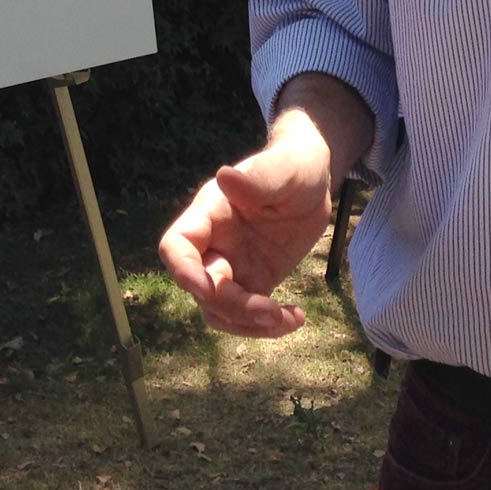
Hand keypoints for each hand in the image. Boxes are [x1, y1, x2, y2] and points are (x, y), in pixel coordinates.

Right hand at [157, 125, 333, 337]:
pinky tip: (296, 318)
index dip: (183, 272)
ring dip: (248, 324)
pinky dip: (266, 325)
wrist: (314, 179)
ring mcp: (233, 266)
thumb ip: (257, 178)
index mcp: (210, 214)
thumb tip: (224, 175)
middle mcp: (214, 244)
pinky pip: (246, 315)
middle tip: (271, 310)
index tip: (209, 289)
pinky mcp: (254, 281)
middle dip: (231, 305)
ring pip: (219, 310)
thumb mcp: (284, 169)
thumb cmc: (293, 164)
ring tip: (288, 319)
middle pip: (201, 288)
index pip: (177, 246)